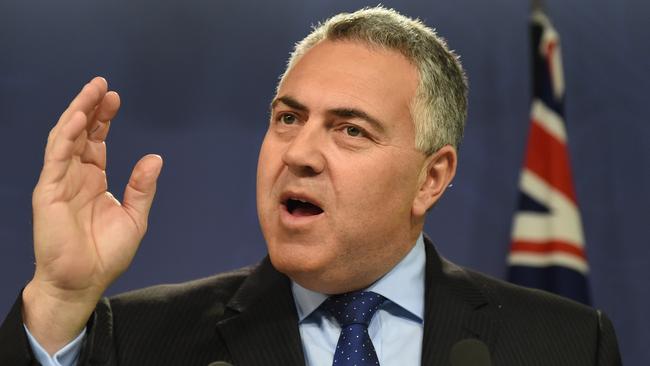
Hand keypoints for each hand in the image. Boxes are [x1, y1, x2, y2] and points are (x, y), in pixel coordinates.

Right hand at [22, 77, 162, 353]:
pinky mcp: (48, 191)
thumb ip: (141, 188)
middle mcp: (75, 176)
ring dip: (77, 112)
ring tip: (92, 91)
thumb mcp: (134, 217)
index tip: (115, 97)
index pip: (96, 141)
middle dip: (90, 107)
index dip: (104, 118)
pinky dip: (66, 136)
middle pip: (80, 133)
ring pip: (65, 138)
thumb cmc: (105, 254)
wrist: (83, 281)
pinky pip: (56, 158)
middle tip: (102, 84)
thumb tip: (155, 157)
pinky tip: (78, 118)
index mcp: (93, 180)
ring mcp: (59, 181)